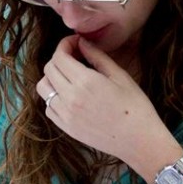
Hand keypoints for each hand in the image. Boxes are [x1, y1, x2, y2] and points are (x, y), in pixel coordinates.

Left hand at [36, 35, 169, 168]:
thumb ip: (97, 56)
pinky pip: (48, 107)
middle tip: (74, 57)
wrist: (139, 141)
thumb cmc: (135, 107)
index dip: (65, 45)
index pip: (60, 56)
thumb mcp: (119, 76)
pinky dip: (54, 97)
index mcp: (85, 82)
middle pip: (49, 69)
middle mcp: (70, 98)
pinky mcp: (66, 128)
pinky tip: (69, 95)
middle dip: (59, 58)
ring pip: (43, 88)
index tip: (75, 43)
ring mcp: (65, 115)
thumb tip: (81, 42)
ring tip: (69, 76)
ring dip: (52, 77)